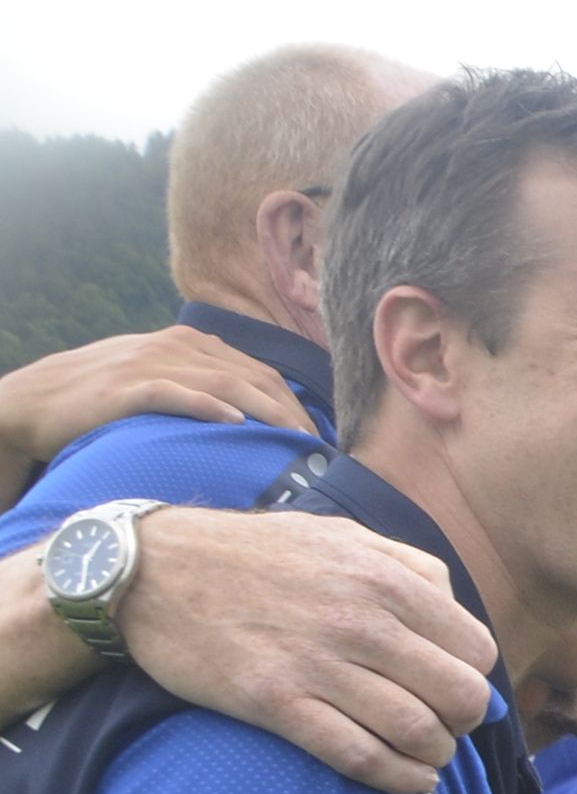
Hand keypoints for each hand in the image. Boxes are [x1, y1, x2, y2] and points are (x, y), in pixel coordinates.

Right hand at [0, 327, 310, 481]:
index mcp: (191, 343)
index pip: (262, 372)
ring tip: (297, 440)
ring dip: (268, 412)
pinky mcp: (126, 386)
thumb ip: (202, 386)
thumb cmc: (104, 397)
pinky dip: (206, 405)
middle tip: (322, 450)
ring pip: (225, 383)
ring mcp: (151, 362)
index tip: (324, 439)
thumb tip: (253, 416)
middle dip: (295, 413)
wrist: (34, 400)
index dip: (298, 405)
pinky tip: (234, 422)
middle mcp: (176, 345)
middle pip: (254, 377)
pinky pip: (174, 392)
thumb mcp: (160, 381)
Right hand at [121, 509, 495, 793]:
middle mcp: (359, 622)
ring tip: (425, 756)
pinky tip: (405, 779)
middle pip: (459, 697)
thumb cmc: (256, 555)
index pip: (476, 650)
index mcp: (384, 579)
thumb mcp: (343, 536)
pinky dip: (398, 780)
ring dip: (434, 757)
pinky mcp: (276, 703)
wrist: (152, 569)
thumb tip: (458, 618)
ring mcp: (317, 665)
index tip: (453, 686)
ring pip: (418, 733)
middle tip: (444, 726)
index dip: (473, 677)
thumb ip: (410, 569)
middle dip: (462, 722)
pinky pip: (361, 757)